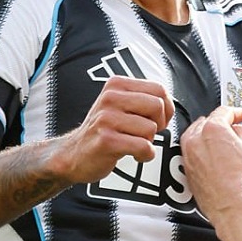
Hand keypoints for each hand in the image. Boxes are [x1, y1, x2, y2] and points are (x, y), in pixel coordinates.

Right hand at [52, 75, 173, 183]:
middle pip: (157, 106)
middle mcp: (110, 97)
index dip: (166, 108)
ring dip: (148, 142)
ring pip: (151, 129)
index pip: (159, 89)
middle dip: (159, 124)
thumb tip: (169, 104)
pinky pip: (143, 146)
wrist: (72, 154)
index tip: (156, 120)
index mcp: (116, 85)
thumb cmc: (103, 131)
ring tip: (133, 144)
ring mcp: (106, 119)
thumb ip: (143, 99)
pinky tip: (133, 155)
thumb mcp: (119, 106)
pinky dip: (145, 155)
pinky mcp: (106, 140)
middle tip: (146, 134)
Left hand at [180, 106, 241, 216]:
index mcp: (212, 129)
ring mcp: (189, 156)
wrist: (234, 207)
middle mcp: (195, 140)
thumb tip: (239, 131)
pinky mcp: (187, 172)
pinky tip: (213, 156)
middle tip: (233, 127)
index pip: (223, 112)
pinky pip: (192, 153)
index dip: (236, 112)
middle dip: (220, 123)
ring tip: (222, 141)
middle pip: (206, 122)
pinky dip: (201, 150)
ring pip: (195, 137)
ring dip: (207, 135)